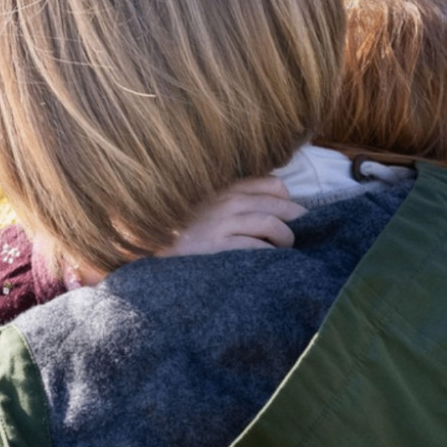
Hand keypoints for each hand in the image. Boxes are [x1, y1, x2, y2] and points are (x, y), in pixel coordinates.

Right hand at [158, 176, 305, 256]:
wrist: (144, 243)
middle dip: (295, 220)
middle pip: (278, 204)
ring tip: (286, 250)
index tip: (289, 213)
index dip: (287, 199)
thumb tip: (261, 208)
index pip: (271, 184)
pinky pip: (256, 248)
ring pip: (271, 224)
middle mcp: (227, 202)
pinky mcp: (218, 247)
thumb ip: (227, 200)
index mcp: (225, 188)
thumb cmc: (177, 226)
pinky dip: (270, 255)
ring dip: (286, 239)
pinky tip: (271, 263)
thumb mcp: (202, 204)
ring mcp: (222, 224)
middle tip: (301, 235)